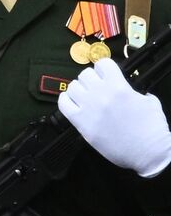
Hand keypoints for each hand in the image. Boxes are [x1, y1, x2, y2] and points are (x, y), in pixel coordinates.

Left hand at [59, 58, 170, 176]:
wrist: (147, 151)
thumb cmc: (152, 128)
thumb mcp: (149, 102)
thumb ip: (135, 92)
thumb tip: (129, 91)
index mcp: (119, 86)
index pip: (103, 64)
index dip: (104, 68)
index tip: (105, 74)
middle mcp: (101, 94)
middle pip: (84, 74)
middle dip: (91, 79)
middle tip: (95, 87)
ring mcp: (88, 108)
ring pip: (72, 87)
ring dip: (78, 89)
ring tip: (85, 96)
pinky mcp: (80, 123)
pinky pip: (63, 104)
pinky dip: (65, 100)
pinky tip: (71, 103)